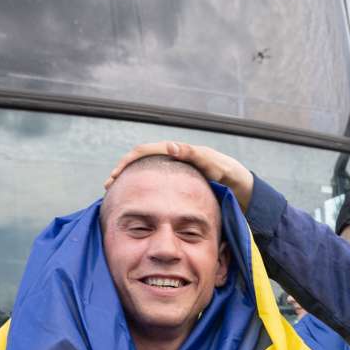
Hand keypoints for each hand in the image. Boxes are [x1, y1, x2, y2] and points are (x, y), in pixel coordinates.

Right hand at [105, 141, 254, 210]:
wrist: (241, 187)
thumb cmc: (229, 175)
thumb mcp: (214, 164)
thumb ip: (194, 155)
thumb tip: (169, 146)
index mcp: (178, 152)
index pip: (145, 151)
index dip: (128, 162)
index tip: (116, 176)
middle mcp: (174, 158)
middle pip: (139, 162)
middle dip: (122, 172)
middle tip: (108, 187)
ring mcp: (175, 171)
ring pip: (145, 173)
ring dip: (129, 182)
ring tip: (115, 195)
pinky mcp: (177, 183)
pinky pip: (154, 184)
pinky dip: (142, 191)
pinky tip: (135, 203)